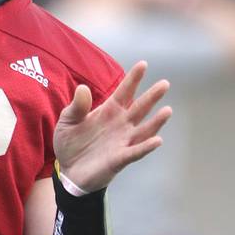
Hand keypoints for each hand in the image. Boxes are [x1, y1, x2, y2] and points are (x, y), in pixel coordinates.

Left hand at [53, 61, 170, 191]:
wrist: (68, 170)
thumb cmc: (70, 142)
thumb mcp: (67, 120)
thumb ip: (76, 106)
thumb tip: (83, 88)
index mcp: (108, 111)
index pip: (123, 92)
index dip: (133, 79)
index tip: (143, 64)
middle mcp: (120, 124)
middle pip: (139, 108)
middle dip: (151, 96)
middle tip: (164, 83)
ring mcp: (122, 141)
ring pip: (143, 129)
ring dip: (156, 121)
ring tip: (167, 110)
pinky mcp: (120, 159)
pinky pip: (135, 152)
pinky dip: (146, 146)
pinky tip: (157, 140)